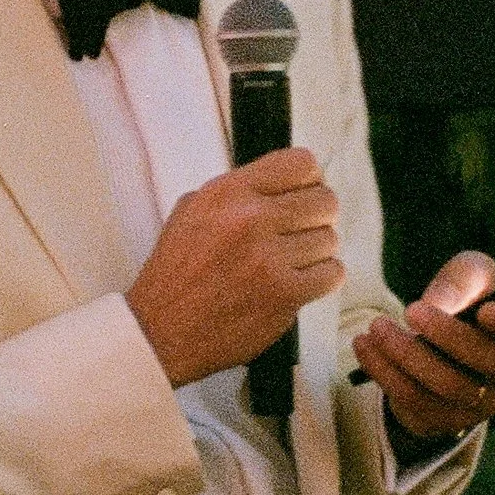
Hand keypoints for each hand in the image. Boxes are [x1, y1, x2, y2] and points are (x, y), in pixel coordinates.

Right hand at [126, 149, 343, 387]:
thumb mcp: (190, 213)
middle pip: (324, 200)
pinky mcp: (284, 293)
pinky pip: (332, 274)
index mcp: (227, 193)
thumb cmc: (175, 277)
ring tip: (291, 263)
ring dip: (316, 252)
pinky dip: (321, 279)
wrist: (163, 331)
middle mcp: (249, 219)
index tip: (305, 194)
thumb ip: (235, 193)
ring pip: (329, 239)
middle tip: (302, 232)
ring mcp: (268, 257)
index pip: (300, 164)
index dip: (310, 180)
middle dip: (318, 217)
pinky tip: (299, 281)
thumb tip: (278, 185)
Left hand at [350, 250, 494, 441]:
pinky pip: (415, 401)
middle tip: (410, 309)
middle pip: (488, 364)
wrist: (433, 343)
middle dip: (446, 335)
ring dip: (407, 354)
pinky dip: (385, 372)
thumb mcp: (466, 277)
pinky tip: (364, 347)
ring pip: (448, 387)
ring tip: (377, 327)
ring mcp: (481, 405)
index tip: (485, 309)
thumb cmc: (463, 303)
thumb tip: (440, 303)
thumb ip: (462, 278)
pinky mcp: (444, 420)